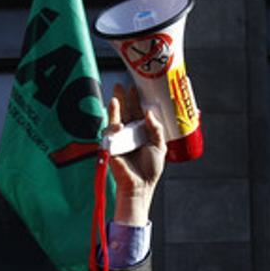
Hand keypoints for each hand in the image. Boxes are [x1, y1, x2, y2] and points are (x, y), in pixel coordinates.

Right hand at [106, 84, 165, 226]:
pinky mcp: (111, 146)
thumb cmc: (150, 169)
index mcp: (141, 132)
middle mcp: (130, 133)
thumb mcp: (160, 146)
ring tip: (116, 96)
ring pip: (116, 119)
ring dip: (115, 107)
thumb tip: (149, 114)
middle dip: (123, 98)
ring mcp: (120, 139)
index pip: (138, 112)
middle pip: (126, 112)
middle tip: (121, 85)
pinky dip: (113, 125)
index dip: (136, 100)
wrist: (140, 185)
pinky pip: (110, 133)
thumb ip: (156, 129)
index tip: (136, 87)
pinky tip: (117, 120)